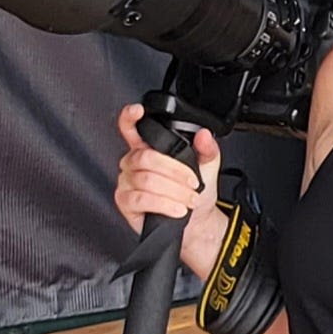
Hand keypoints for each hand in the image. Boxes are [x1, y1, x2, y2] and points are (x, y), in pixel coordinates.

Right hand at [114, 104, 225, 277]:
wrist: (196, 222)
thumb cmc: (195, 193)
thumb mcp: (207, 167)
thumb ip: (207, 149)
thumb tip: (204, 135)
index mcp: (148, 147)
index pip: (132, 128)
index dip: (130, 117)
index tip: (138, 111)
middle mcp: (133, 162)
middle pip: (145, 157)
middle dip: (175, 172)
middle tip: (193, 183)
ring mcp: (127, 182)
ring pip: (146, 180)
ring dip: (174, 191)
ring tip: (189, 199)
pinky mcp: (125, 201)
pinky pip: (141, 198)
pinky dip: (163, 204)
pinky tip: (176, 208)